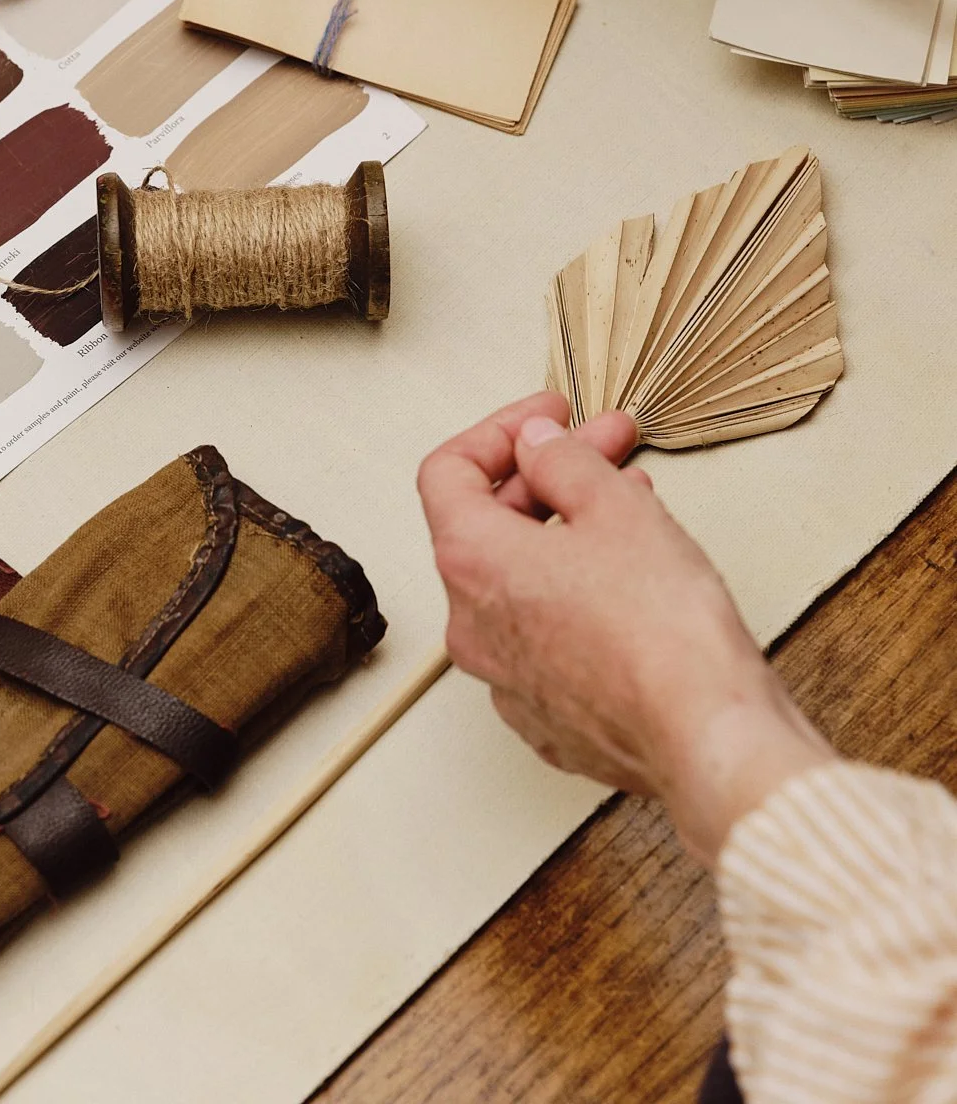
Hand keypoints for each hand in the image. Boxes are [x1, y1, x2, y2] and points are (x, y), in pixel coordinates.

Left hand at [417, 394, 835, 863]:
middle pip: (486, 523)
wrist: (708, 739)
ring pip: (520, 580)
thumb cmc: (662, 631)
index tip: (549, 417)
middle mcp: (471, 625)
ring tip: (630, 503)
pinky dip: (576, 591)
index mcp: (472, 563)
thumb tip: (536, 445)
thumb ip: (561, 461)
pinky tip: (630, 576)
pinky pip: (546, 634)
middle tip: (607, 446)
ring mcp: (506, 678)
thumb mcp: (614, 506)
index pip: (448, 473)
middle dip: (548, 475)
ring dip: (566, 530)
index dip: (499, 431)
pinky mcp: (548, 716)